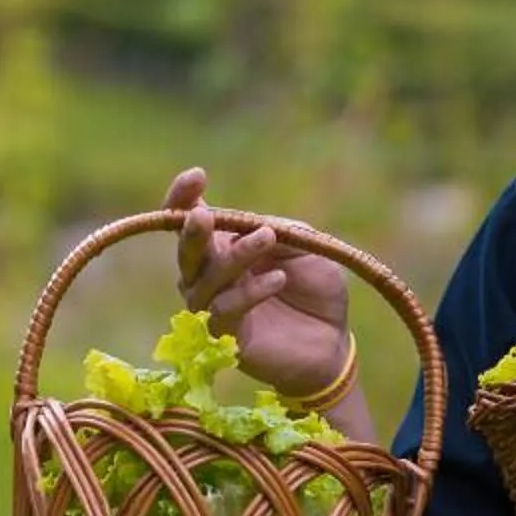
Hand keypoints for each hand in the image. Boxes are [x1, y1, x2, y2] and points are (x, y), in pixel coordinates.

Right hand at [165, 166, 350, 401]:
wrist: (332, 339)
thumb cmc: (314, 288)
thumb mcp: (304, 246)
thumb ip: (278, 229)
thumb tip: (252, 226)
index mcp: (223, 245)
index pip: (191, 218)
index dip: (184, 197)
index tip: (196, 176)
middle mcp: (208, 275)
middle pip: (185, 250)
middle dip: (191, 230)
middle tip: (204, 216)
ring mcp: (213, 306)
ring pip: (206, 279)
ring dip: (235, 256)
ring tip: (267, 238)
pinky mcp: (225, 336)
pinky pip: (226, 309)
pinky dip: (250, 291)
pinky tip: (278, 278)